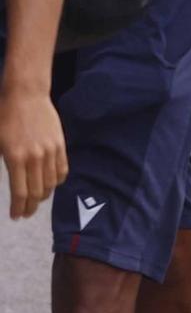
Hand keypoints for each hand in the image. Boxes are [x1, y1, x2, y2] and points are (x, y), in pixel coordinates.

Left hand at [0, 87, 66, 218]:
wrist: (26, 96)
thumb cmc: (5, 117)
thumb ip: (4, 163)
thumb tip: (11, 181)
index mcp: (15, 158)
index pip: (20, 193)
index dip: (19, 208)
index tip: (16, 216)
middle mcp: (34, 157)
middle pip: (37, 192)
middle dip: (31, 207)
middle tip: (26, 213)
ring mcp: (50, 151)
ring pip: (51, 183)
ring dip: (44, 195)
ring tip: (37, 200)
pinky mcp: (60, 145)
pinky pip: (62, 169)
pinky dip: (57, 181)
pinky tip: (50, 184)